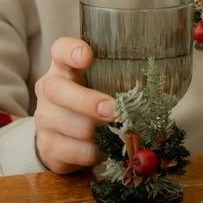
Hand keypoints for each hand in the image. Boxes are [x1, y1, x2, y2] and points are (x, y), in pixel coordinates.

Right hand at [32, 37, 113, 172]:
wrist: (62, 139)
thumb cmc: (89, 106)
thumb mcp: (99, 87)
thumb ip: (117, 82)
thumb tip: (158, 90)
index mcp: (63, 69)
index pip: (60, 50)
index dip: (71, 51)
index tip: (87, 56)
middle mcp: (48, 90)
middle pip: (57, 90)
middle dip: (87, 101)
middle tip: (113, 110)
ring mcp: (44, 119)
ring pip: (70, 125)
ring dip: (98, 132)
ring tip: (117, 133)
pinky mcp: (48, 145)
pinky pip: (75, 151)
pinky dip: (95, 152)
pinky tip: (104, 149)